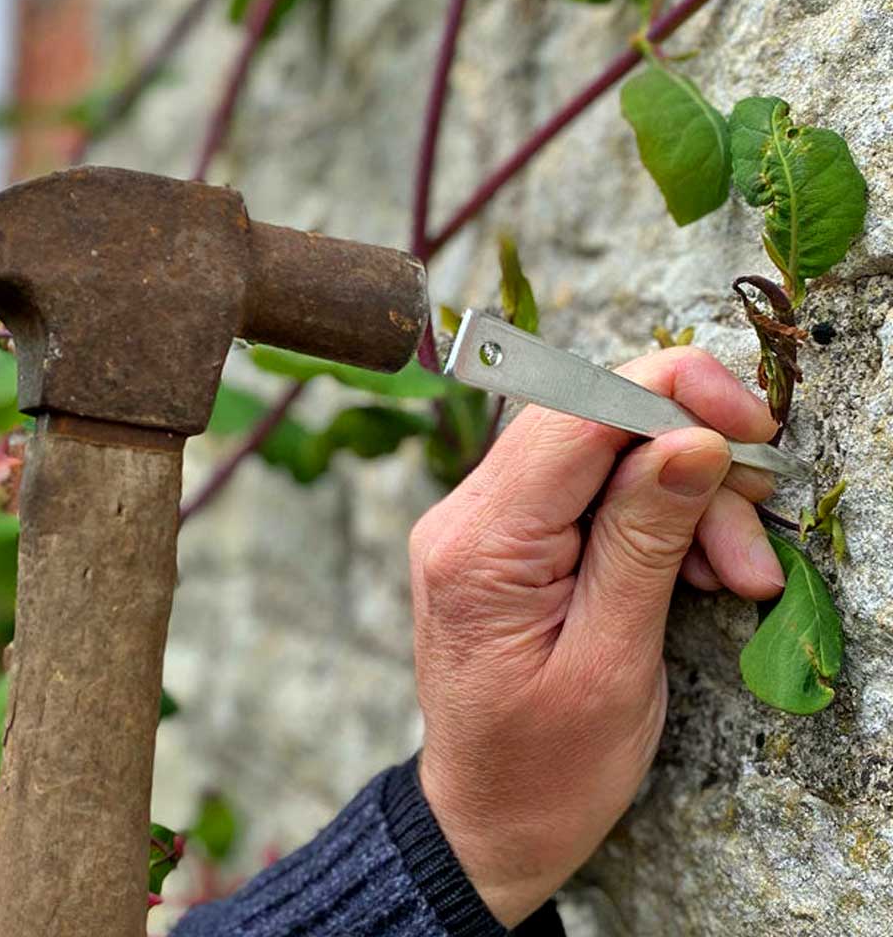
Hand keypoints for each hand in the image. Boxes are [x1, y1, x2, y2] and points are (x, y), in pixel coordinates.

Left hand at [408, 346, 783, 926]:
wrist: (487, 820)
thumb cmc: (545, 767)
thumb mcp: (613, 662)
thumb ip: (645, 540)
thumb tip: (691, 440)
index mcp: (480, 545)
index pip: (572, 412)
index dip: (669, 393)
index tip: (748, 424)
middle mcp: (465, 516)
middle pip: (589, 427)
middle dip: (686, 465)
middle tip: (749, 540)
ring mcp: (478, 525)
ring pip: (597, 459)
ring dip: (680, 502)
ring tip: (733, 574)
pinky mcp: (502, 542)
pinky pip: (585, 495)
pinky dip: (650, 519)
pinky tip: (693, 569)